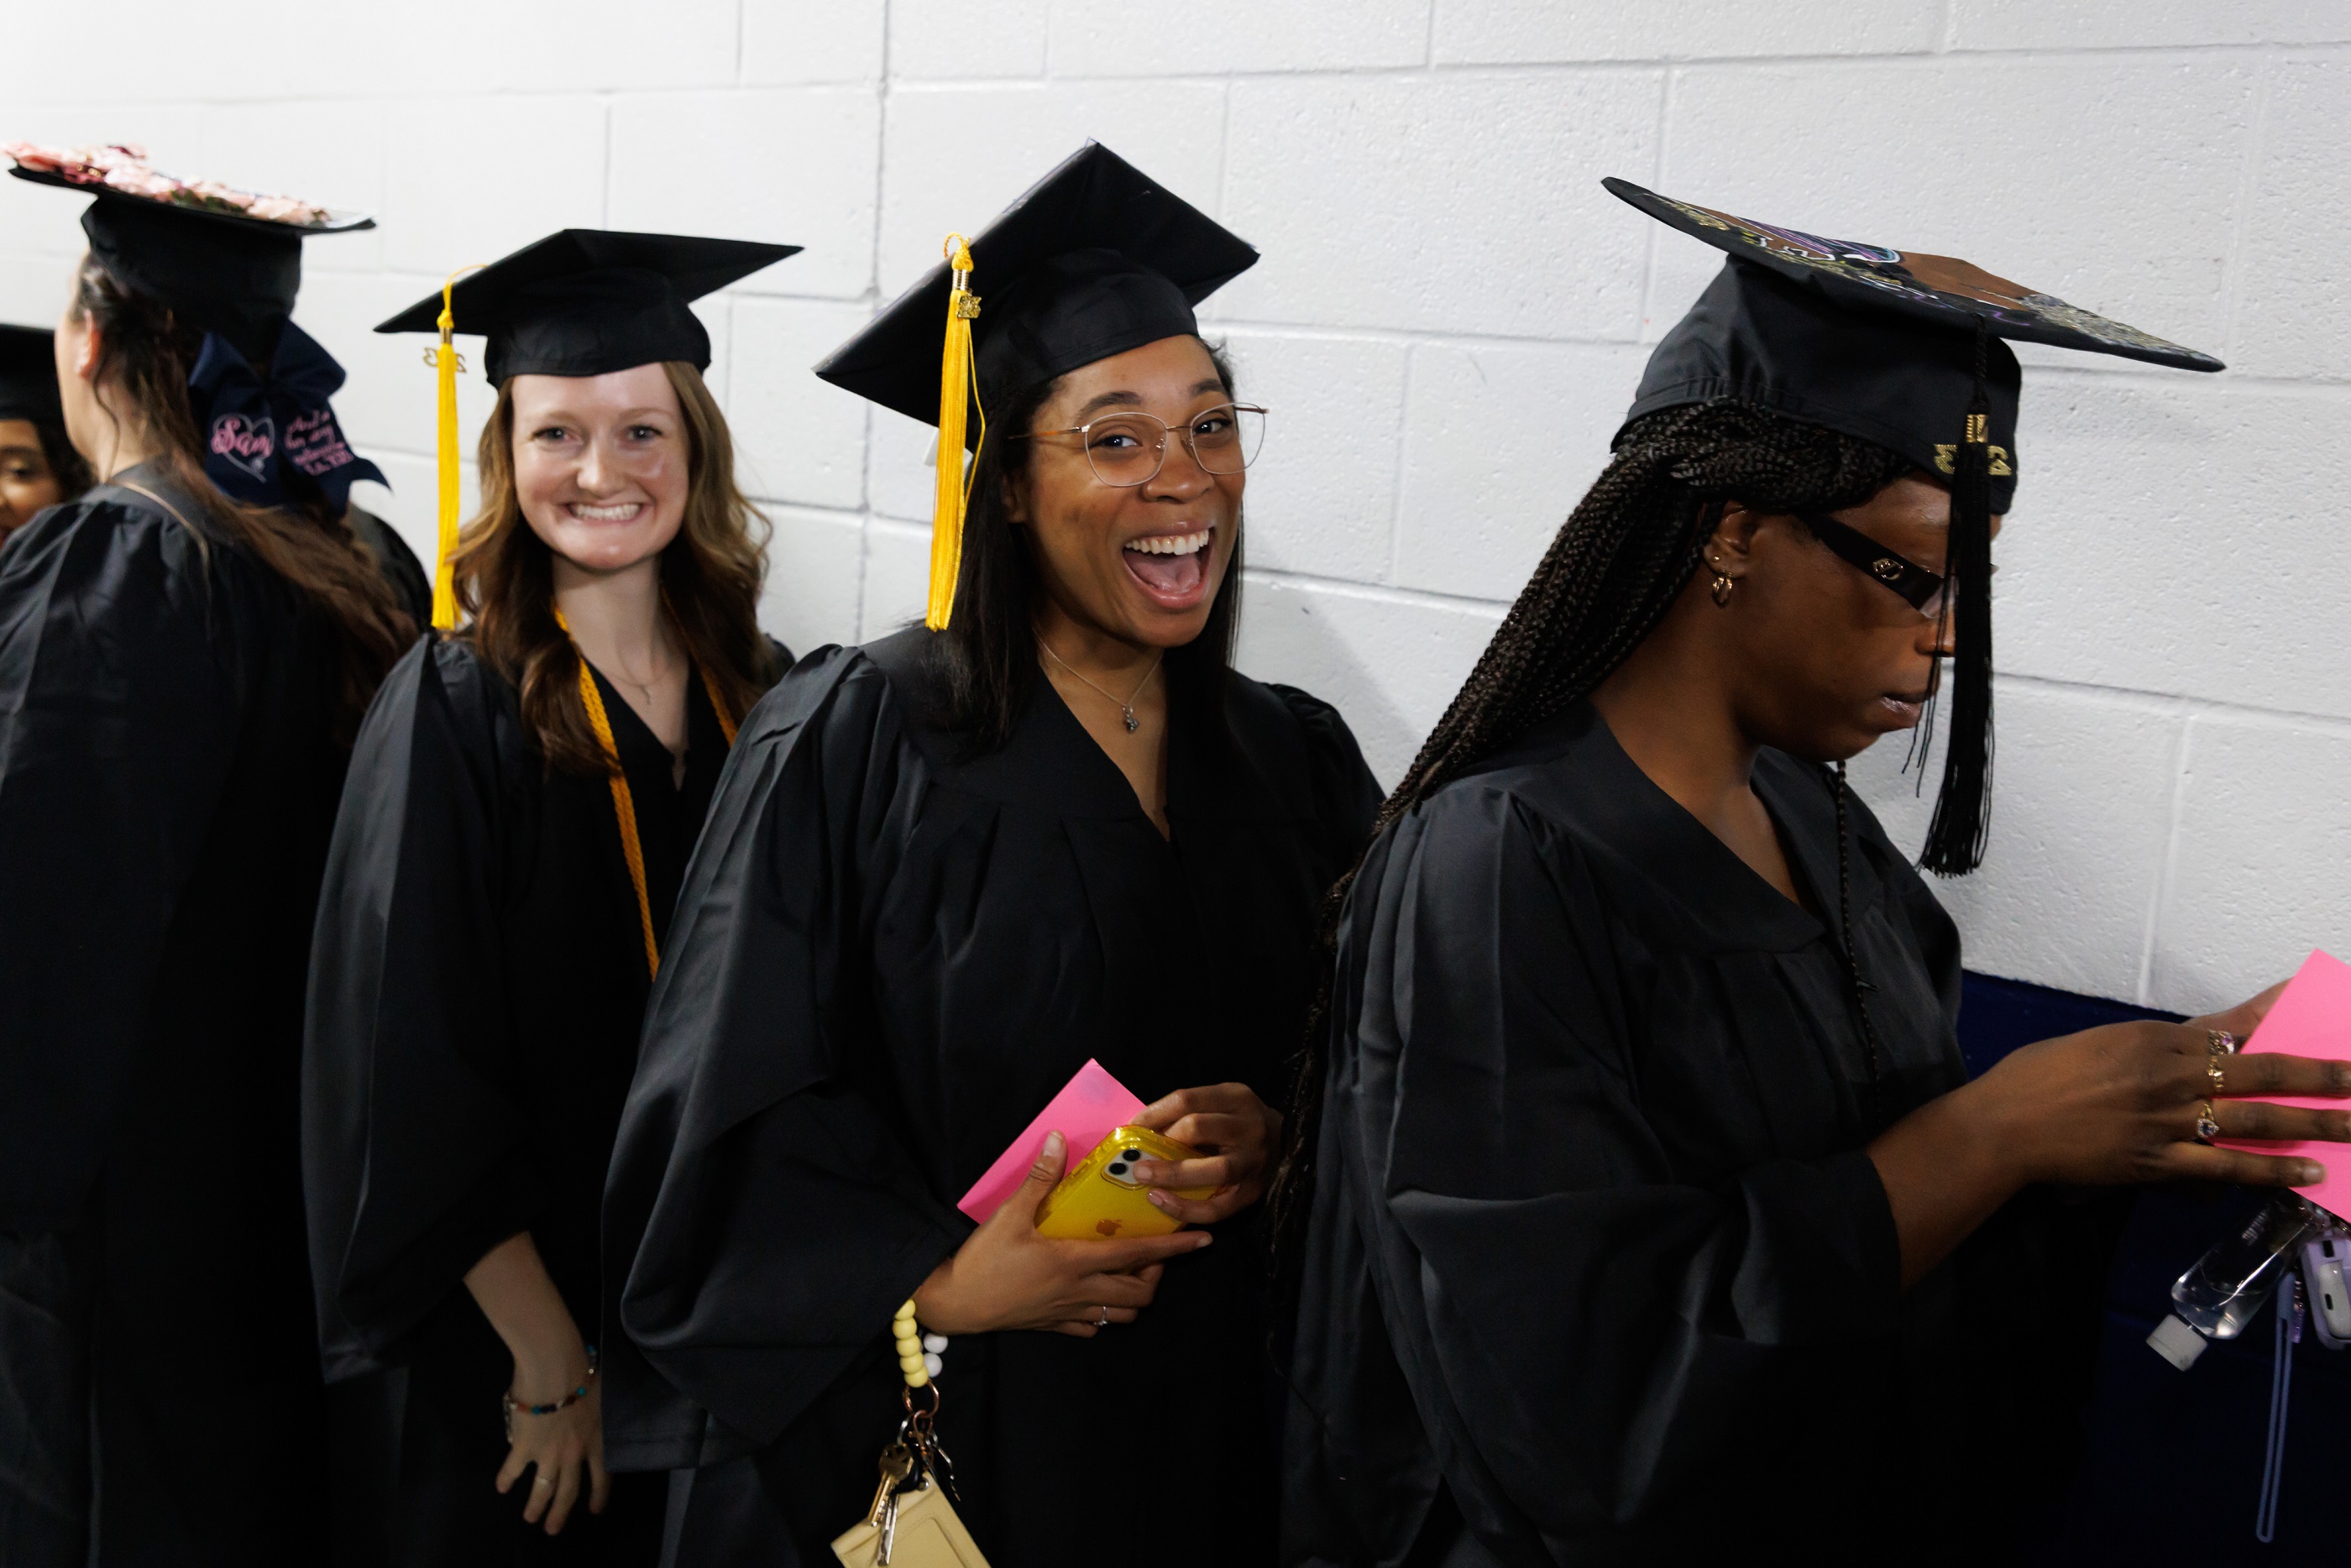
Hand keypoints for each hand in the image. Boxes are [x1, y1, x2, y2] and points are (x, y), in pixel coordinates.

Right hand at [462, 1231, 607, 1534]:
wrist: (556, 1367)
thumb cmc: (585, 1373)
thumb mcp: (606, 1395)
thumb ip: (604, 1410)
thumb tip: (603, 1410)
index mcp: (597, 1441)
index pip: (602, 1476)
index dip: (599, 1495)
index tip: (595, 1510)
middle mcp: (574, 1454)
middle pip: (569, 1492)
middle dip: (560, 1513)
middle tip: (552, 1528)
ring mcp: (548, 1454)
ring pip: (542, 1489)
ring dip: (535, 1506)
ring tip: (530, 1517)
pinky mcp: (525, 1446)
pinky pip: (513, 1469)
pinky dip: (506, 1479)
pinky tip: (502, 1487)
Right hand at [913, 1130, 1213, 1337]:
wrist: (952, 1303)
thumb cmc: (982, 1258)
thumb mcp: (1010, 1213)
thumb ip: (1040, 1178)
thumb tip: (1058, 1138)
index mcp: (1076, 1262)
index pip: (1137, 1254)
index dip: (1174, 1248)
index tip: (1202, 1239)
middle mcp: (1080, 1292)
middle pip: (1139, 1294)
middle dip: (1158, 1275)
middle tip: (1157, 1252)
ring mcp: (1068, 1313)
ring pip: (1121, 1316)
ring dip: (1135, 1296)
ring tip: (1133, 1273)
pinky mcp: (1052, 1326)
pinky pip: (1093, 1328)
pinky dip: (1105, 1314)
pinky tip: (1098, 1296)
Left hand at [1126, 1082, 1283, 1224]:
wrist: (1287, 1144)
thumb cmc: (1239, 1123)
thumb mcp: (1221, 1104)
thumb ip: (1189, 1112)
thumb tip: (1139, 1130)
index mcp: (1236, 1098)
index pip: (1187, 1099)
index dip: (1153, 1114)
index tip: (1131, 1128)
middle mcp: (1249, 1127)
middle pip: (1197, 1128)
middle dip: (1161, 1143)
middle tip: (1136, 1158)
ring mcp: (1254, 1161)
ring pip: (1213, 1170)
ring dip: (1172, 1175)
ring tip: (1144, 1180)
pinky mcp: (1252, 1193)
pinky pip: (1217, 1207)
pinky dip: (1186, 1209)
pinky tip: (1162, 1204)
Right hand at [1969, 979, 2350, 1188]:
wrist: (2004, 1124)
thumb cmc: (2041, 1077)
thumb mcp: (2101, 1042)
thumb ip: (2159, 1043)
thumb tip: (2206, 1039)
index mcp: (2153, 1038)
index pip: (2232, 1029)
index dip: (2278, 1023)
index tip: (2314, 1014)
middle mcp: (2169, 1075)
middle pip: (2260, 1071)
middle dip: (2318, 1074)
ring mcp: (2166, 1121)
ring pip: (2255, 1119)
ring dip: (2312, 1122)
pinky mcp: (2157, 1161)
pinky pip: (2227, 1165)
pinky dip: (2270, 1167)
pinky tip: (2307, 1169)